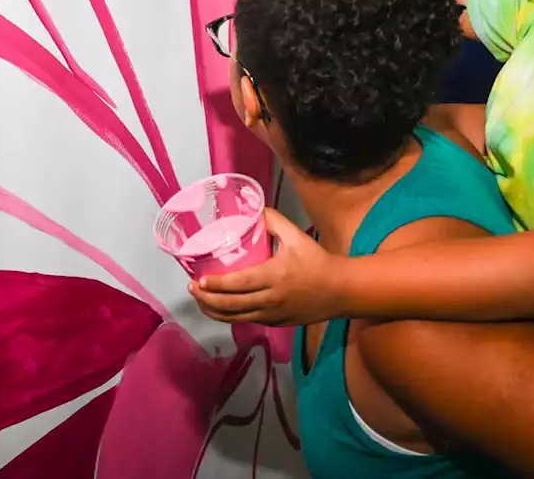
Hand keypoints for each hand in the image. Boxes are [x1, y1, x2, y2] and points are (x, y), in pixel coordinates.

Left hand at [188, 207, 343, 325]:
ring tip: (200, 301)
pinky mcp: (276, 323)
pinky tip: (221, 309)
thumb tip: (254, 208)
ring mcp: (272, 315)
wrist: (341, 291)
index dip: (216, 285)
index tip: (198, 281)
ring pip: (236, 318)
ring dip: (214, 311)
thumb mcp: (297, 237)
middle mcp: (270, 299)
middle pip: (231, 305)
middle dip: (207, 300)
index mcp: (274, 276)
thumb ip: (274, 221)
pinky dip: (230, 316)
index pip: (238, 284)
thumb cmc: (318, 262)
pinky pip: (247, 321)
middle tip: (192, 289)